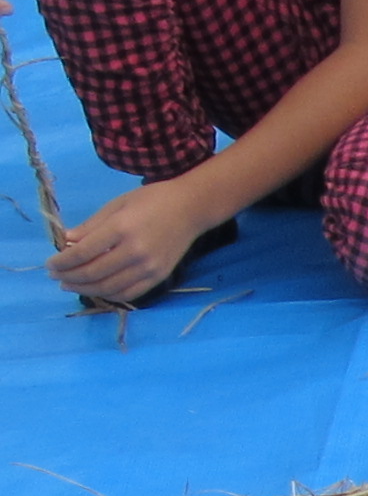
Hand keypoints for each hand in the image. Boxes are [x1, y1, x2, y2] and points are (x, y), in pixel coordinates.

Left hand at [50, 181, 214, 306]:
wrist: (190, 209)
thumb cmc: (150, 200)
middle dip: (70, 277)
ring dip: (86, 289)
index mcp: (121, 229)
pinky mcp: (159, 276)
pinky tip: (96, 290)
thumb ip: (90, 226)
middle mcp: (135, 251)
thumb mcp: (116, 205)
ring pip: (110, 287)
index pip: (84, 253)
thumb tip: (66, 243)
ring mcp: (149, 267)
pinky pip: (130, 293)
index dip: (63, 262)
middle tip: (56, 277)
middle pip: (94, 273)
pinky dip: (109, 295)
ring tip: (70, 286)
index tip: (50, 264)